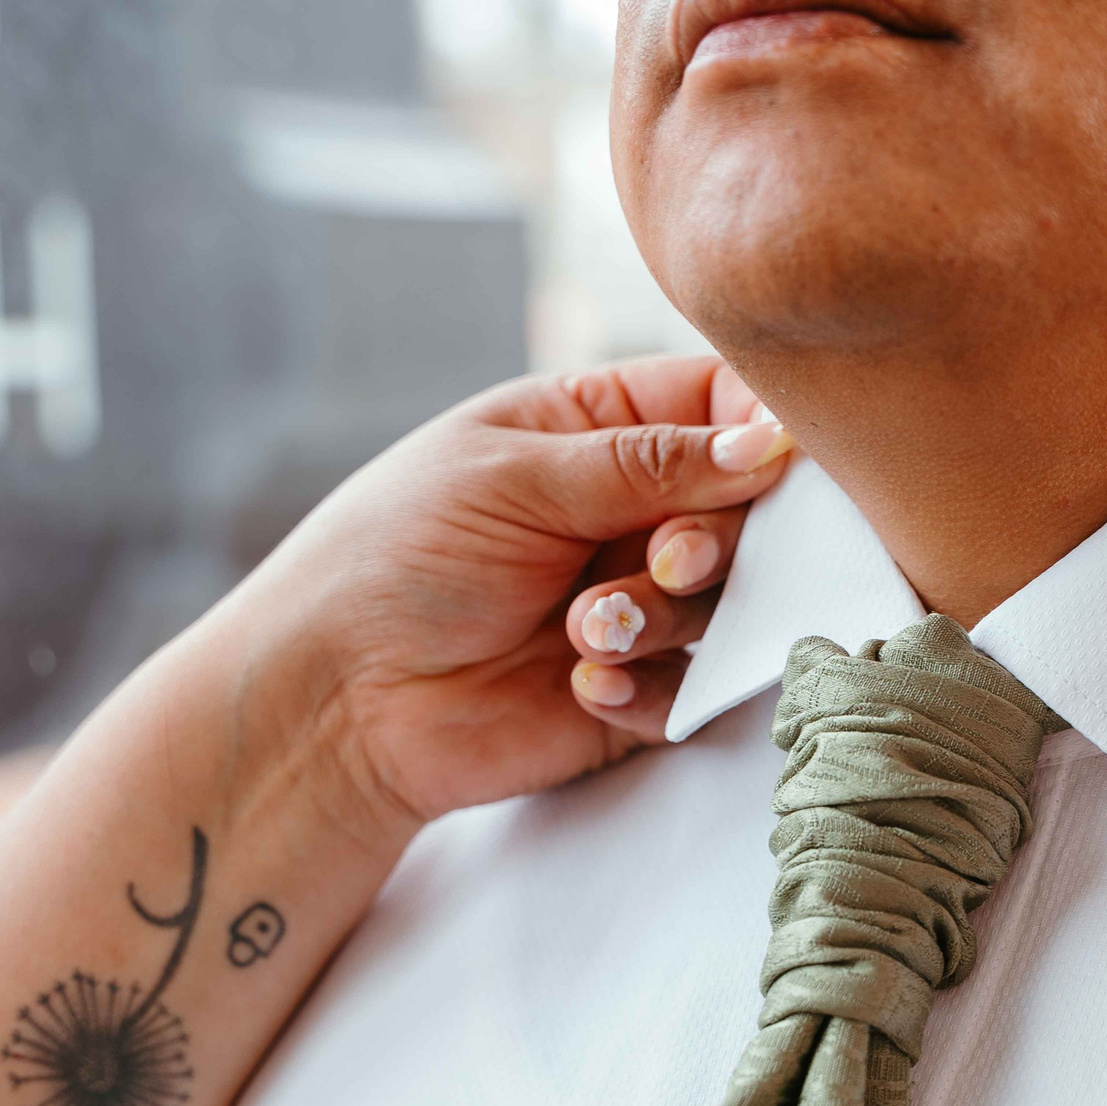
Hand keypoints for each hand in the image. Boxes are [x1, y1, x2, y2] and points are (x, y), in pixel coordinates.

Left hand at [214, 356, 793, 850]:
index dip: (759, 432)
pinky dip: (647, 688)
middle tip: (665, 562)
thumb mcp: (517, 480)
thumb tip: (770, 443)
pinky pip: (691, 689)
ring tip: (583, 633)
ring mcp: (635, 601)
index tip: (768, 468)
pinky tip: (579, 683)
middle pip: (743, 509)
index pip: (718, 403)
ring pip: (725, 603)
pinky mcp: (633, 689)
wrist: (336, 702)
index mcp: (594, 428)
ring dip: (664, 617)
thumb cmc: (397, 559)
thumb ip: (649, 463)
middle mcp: (624, 510)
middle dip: (712, 540)